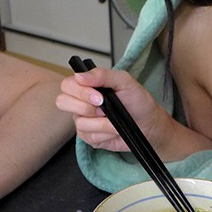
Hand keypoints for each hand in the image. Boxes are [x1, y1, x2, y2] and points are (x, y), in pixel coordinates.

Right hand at [56, 68, 171, 153]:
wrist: (149, 125)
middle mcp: (81, 102)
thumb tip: (81, 75)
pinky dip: (105, 133)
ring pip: (79, 122)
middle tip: (104, 109)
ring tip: (115, 121)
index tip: (99, 96)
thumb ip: (103, 75)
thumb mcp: (125, 81)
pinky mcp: (89, 137)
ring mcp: (83, 120)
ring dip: (102, 123)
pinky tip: (114, 130)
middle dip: (85, 107)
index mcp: (87, 86)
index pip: (67, 85)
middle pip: (63, 102)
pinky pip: (88, 136)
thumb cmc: (138, 102)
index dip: (80, 91)